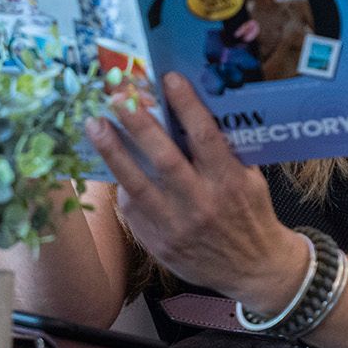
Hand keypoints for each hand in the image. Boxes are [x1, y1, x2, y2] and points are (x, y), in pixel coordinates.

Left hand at [84, 72, 308, 314]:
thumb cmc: (251, 213)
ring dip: (113, 152)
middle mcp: (202, 204)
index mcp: (229, 182)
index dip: (186, 105)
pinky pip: (134, 209)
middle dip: (138, 124)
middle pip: (164, 158)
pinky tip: (114, 164)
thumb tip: (192, 112)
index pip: (205, 137)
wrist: (253, 269)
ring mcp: (177, 227)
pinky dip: (123, 184)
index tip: (168, 78)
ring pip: (138, 185)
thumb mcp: (250, 179)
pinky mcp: (159, 244)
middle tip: (117, 98)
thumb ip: (224, 151)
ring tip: (94, 126)